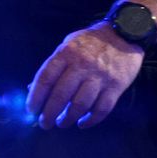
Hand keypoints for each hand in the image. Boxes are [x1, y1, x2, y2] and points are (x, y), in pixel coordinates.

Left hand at [26, 25, 144, 128]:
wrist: (125, 34)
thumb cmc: (91, 42)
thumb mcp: (68, 45)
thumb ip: (53, 66)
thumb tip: (33, 88)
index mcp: (67, 53)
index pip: (45, 78)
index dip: (35, 97)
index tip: (31, 110)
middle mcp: (82, 65)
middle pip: (61, 95)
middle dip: (49, 114)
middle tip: (44, 124)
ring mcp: (100, 76)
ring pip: (80, 105)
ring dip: (68, 118)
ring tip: (62, 123)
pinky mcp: (116, 86)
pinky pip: (102, 108)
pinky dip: (91, 120)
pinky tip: (83, 123)